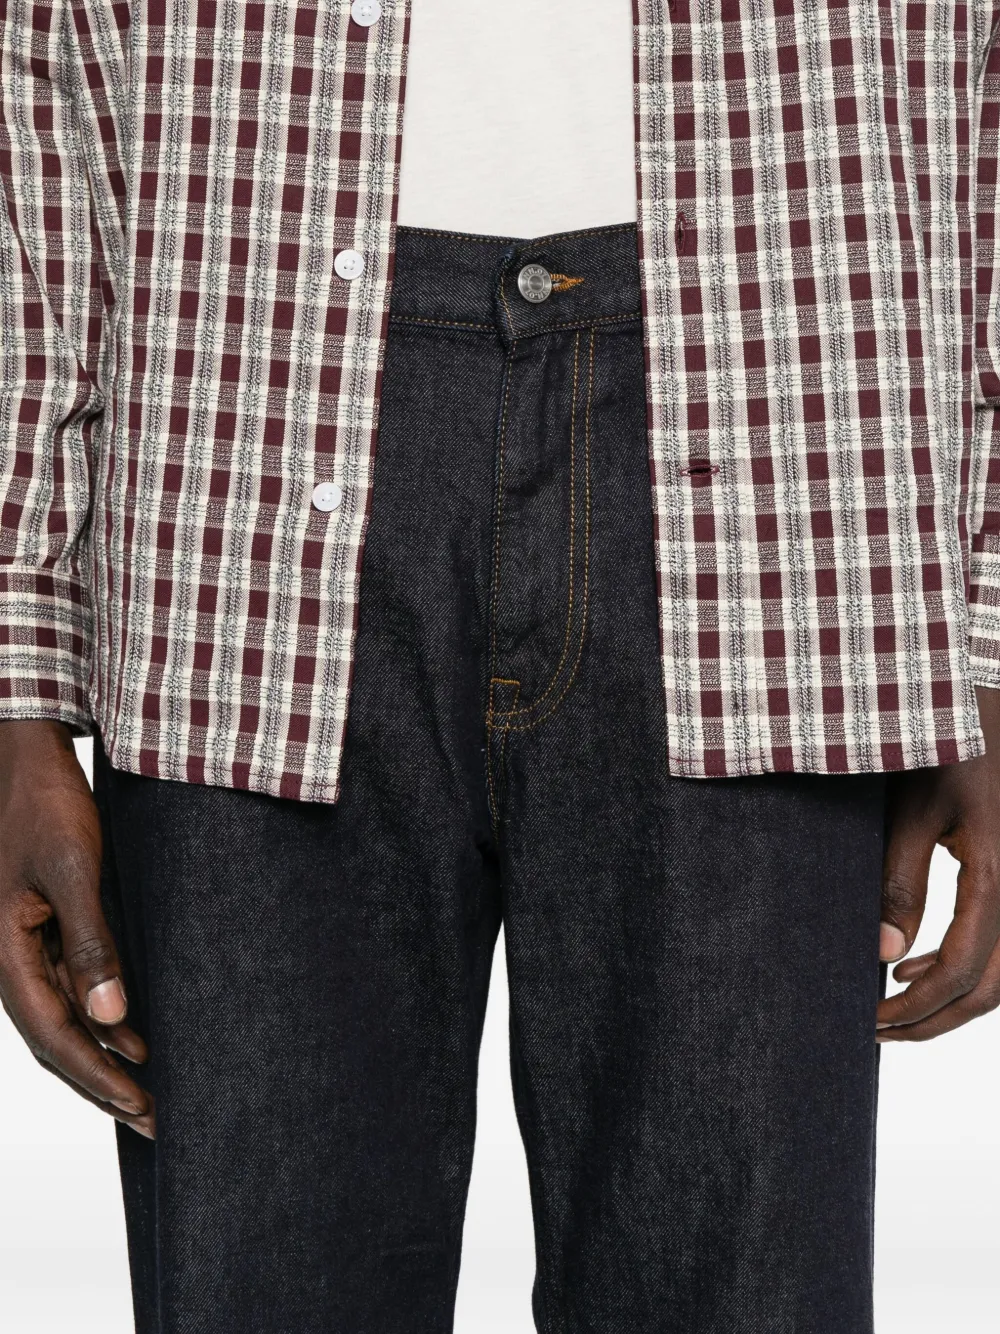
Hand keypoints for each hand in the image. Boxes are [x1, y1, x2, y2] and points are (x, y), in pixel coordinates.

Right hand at [0, 720, 153, 1134]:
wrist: (26, 759)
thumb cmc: (46, 806)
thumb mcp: (73, 868)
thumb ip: (90, 941)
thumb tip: (111, 1015)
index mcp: (4, 954)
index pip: (54, 1037)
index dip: (98, 1077)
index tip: (143, 1106)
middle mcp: (8, 961)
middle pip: (55, 1043)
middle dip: (104, 1086)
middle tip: (156, 1122)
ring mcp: (23, 948)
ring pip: (61, 1022)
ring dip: (103, 1060)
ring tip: (148, 1094)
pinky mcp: (43, 931)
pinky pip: (68, 992)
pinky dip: (100, 1021)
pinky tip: (133, 1033)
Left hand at [878, 686, 999, 1040]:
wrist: (984, 707)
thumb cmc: (944, 748)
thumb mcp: (911, 809)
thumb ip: (899, 881)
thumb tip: (882, 953)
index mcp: (997, 877)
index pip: (963, 970)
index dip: (917, 1007)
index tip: (870, 1019)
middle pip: (991, 987)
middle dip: (934, 1019)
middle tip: (877, 1032)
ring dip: (949, 999)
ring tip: (888, 1005)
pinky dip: (962, 966)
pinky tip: (911, 962)